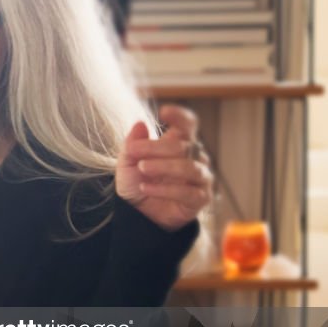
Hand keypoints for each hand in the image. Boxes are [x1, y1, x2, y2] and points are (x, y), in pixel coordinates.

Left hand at [116, 105, 212, 231]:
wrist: (138, 214)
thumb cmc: (137, 183)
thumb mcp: (127, 163)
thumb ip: (132, 145)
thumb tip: (140, 124)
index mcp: (179, 144)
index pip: (188, 125)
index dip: (180, 116)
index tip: (164, 112)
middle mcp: (194, 158)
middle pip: (184, 145)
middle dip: (157, 147)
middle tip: (135, 152)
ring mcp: (200, 178)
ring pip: (190, 167)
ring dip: (164, 166)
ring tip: (143, 169)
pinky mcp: (200, 198)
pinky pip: (188, 192)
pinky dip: (165, 189)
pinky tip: (146, 188)